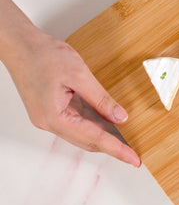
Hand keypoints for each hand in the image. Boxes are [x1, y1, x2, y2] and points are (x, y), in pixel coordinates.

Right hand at [2, 19, 140, 166]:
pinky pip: (75, 125)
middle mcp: (48, 123)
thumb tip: (120, 118)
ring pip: (81, 135)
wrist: (20, 45)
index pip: (94, 138)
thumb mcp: (79, 75)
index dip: (117, 149)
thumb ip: (101, 99)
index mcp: (54, 117)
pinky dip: (92, 127)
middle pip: (87, 142)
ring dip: (102, 138)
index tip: (134, 159)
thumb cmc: (42, 55)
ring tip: (124, 142)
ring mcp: (47, 119)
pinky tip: (107, 126)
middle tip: (133, 154)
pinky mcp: (49, 112)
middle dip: (112, 148)